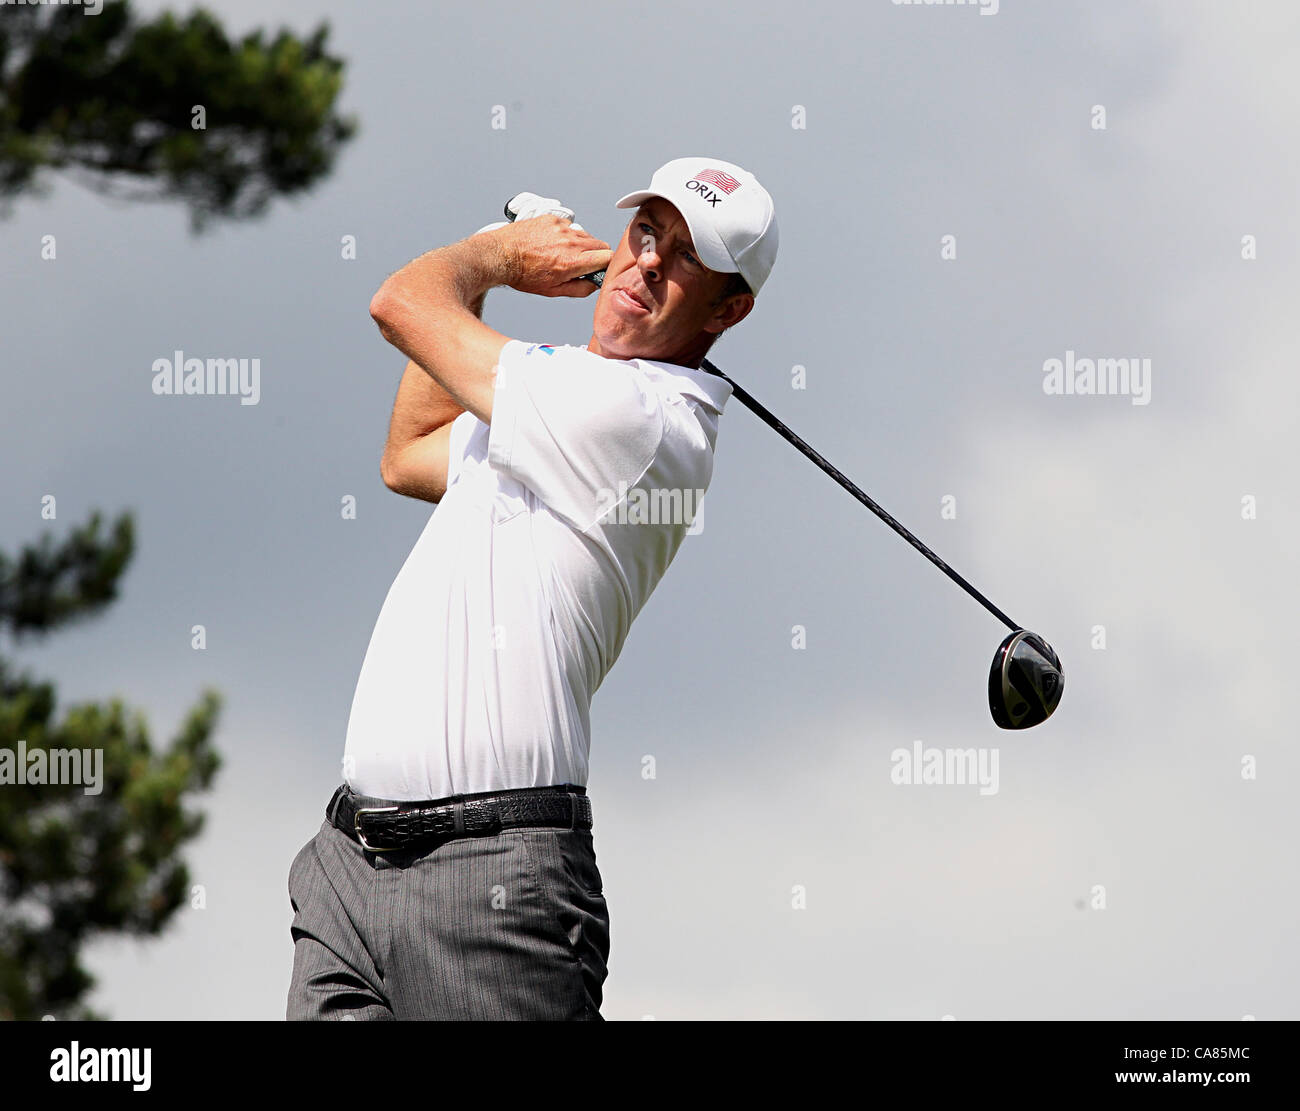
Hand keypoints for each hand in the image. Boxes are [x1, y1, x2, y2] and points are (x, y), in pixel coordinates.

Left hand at [496, 214, 610, 297]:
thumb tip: (593, 284)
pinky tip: (552, 242)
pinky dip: (566, 234)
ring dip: (581, 244)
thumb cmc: (523, 274)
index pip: (608, 257)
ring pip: (585, 235)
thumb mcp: (552, 290)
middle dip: (596, 255)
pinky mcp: (552, 219)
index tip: (598, 269)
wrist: (500, 255)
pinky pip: (569, 226)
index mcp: (573, 262)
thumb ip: (579, 289)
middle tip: (581, 264)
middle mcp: (570, 242)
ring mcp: (561, 228)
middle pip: (600, 244)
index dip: (606, 265)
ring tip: (562, 253)